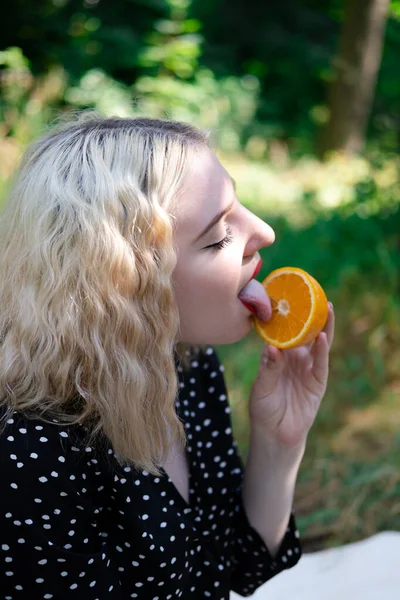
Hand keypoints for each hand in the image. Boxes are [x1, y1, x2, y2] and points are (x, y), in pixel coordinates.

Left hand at [249, 303, 334, 447]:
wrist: (274, 434)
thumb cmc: (263, 408)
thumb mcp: (261, 387)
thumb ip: (269, 368)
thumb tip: (273, 348)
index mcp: (279, 356)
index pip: (284, 331)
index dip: (286, 315)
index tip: (288, 296)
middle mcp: (295, 359)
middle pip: (305, 332)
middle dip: (310, 315)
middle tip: (314, 294)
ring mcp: (308, 369)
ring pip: (317, 343)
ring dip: (323, 326)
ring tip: (326, 308)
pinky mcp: (318, 382)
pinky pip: (321, 363)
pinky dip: (322, 350)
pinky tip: (322, 337)